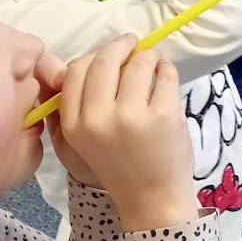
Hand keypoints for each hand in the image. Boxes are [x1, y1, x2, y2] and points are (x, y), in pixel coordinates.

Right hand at [43, 36, 196, 231]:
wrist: (151, 197)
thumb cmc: (118, 165)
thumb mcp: (81, 141)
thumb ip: (75, 106)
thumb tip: (83, 62)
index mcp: (75, 124)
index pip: (75, 71)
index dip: (93, 55)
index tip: (108, 53)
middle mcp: (98, 118)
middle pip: (105, 60)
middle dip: (121, 44)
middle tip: (132, 43)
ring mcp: (132, 116)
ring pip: (138, 63)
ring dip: (148, 56)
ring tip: (153, 63)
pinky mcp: (163, 115)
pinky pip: (165, 74)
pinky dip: (166, 68)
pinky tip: (165, 74)